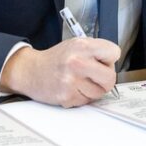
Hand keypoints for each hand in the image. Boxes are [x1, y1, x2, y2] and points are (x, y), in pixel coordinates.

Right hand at [0, 38, 120, 107]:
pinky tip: (72, 88)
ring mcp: (71, 80)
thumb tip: (113, 64)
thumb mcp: (76, 44)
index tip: (103, 61)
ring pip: (99, 93)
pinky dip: (81, 97)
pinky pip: (86, 101)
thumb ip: (96, 51)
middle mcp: (77, 62)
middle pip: (110, 78)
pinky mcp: (67, 96)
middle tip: (95, 76)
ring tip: (79, 81)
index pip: (114, 52)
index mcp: (82, 46)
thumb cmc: (56, 58)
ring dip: (92, 90)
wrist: (31, 71)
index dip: (109, 59)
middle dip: (105, 79)